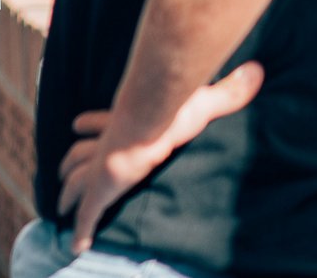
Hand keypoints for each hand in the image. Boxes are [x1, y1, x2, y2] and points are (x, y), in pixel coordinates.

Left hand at [59, 61, 263, 252]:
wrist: (149, 120)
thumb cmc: (170, 109)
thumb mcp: (201, 100)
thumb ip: (226, 91)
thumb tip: (256, 71)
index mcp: (123, 125)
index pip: (101, 124)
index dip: (90, 124)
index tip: (77, 123)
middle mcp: (106, 147)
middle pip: (80, 155)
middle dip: (69, 162)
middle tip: (61, 170)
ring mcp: (101, 168)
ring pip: (75, 181)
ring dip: (67, 193)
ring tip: (60, 205)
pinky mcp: (100, 188)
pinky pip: (87, 213)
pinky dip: (80, 229)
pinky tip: (75, 244)